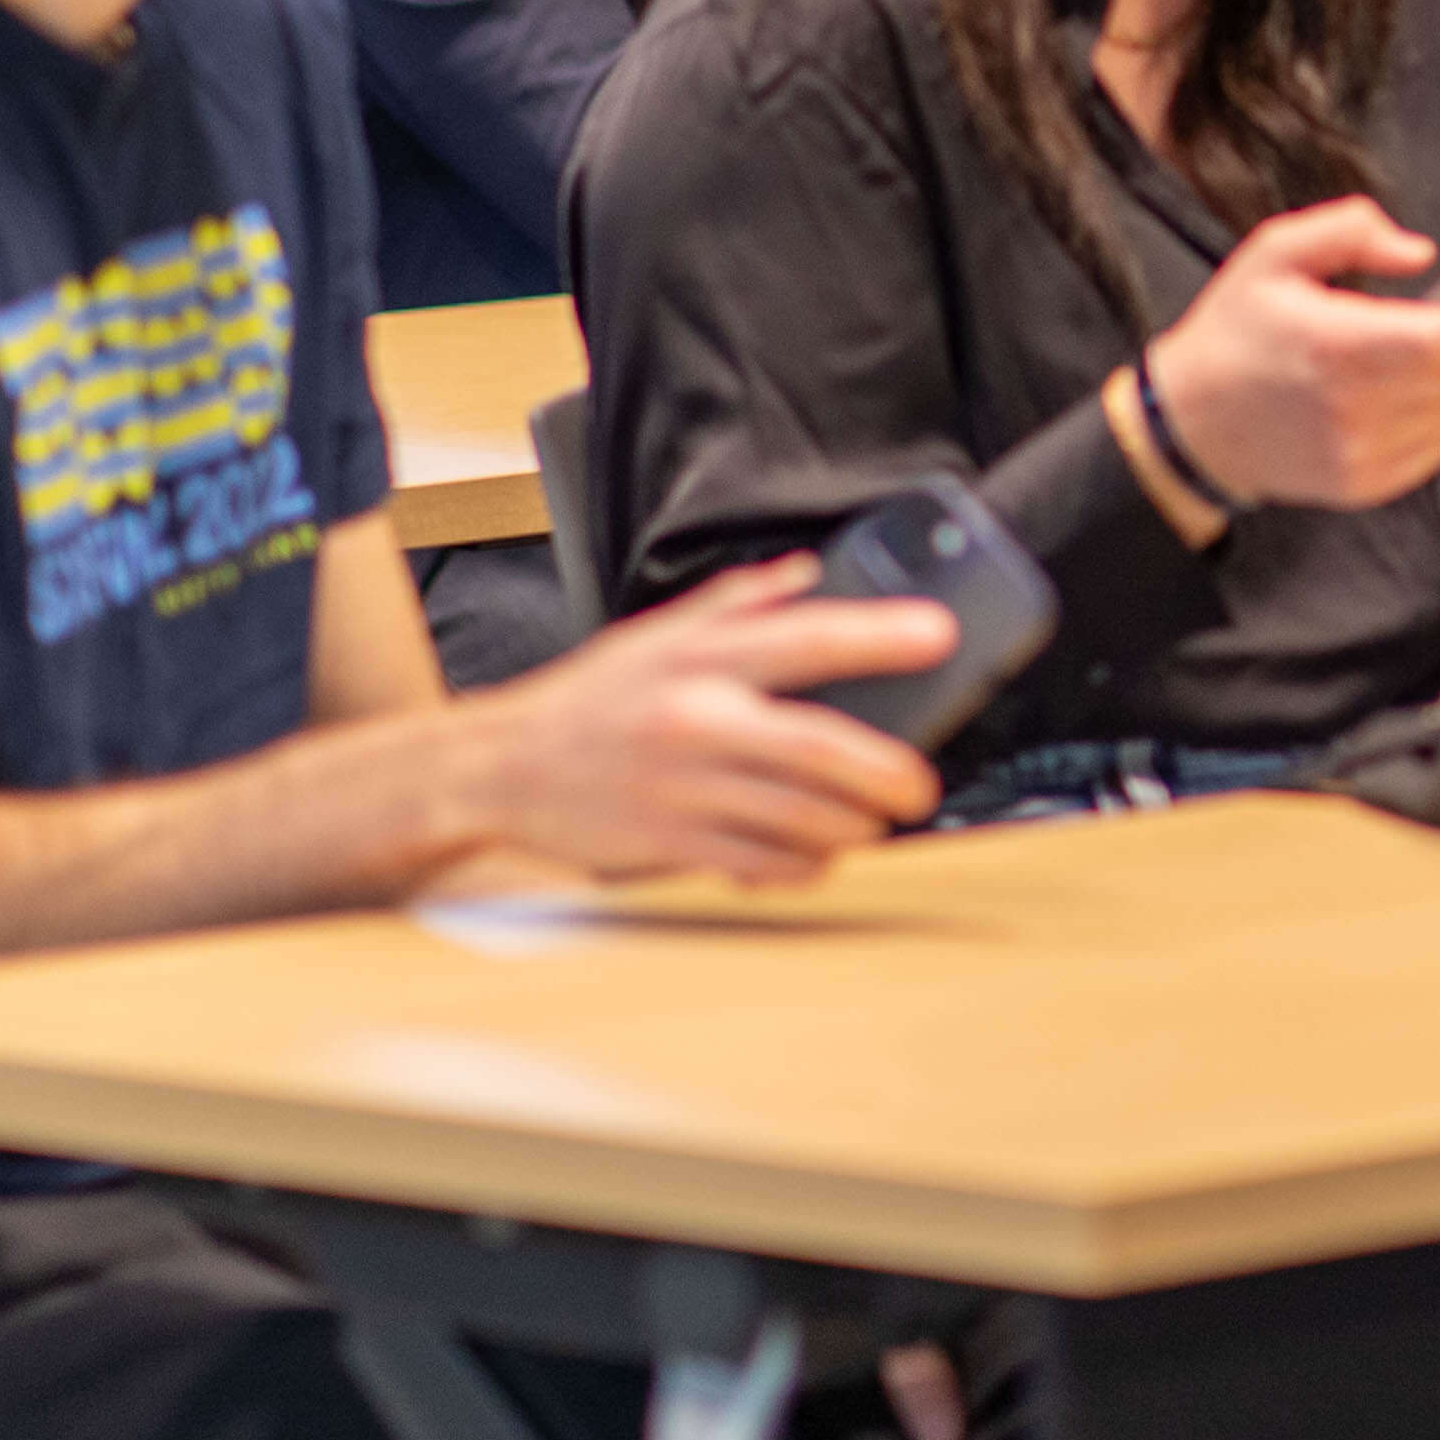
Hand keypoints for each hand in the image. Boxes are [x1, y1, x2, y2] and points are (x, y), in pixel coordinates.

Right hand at [464, 554, 956, 881]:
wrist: (501, 767)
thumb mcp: (656, 635)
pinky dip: (801, 866)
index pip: (806, 638)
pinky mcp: (667, 842)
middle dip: (886, 772)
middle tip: (920, 786)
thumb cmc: (589, 700)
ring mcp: (680, 786)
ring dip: (850, 827)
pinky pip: (761, 864)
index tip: (938, 636)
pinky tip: (815, 856)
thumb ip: (738, 603)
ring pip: (798, 817)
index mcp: (698, 658)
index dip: (879, 636)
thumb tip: (810, 573)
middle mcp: (694, 718)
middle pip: (818, 747)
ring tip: (870, 822)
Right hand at [1140, 201, 1439, 512]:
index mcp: (1338, 343)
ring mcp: (1363, 454)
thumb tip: (1424, 252)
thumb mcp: (1276, 252)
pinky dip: (1438, 417)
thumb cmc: (1237, 329)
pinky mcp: (1365, 485)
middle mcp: (1356, 406)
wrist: (1191, 425)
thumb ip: (1351, 230)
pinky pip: (1432, 448)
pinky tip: (1413, 391)